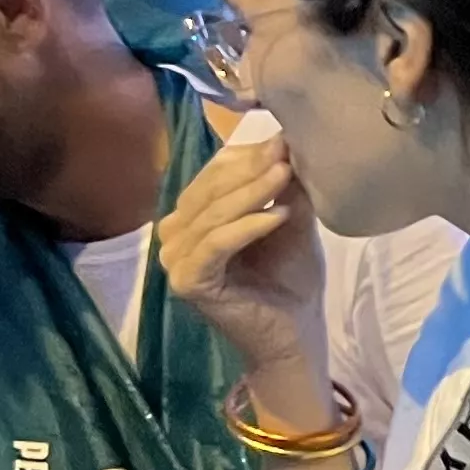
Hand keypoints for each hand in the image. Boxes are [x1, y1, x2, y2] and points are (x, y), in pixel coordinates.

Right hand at [155, 135, 330, 382]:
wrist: (295, 331)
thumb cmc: (290, 277)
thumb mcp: (291, 221)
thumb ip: (283, 187)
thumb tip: (283, 141)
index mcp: (192, 216)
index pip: (211, 175)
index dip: (244, 156)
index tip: (282, 138)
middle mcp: (175, 233)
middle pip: (208, 190)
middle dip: (248, 169)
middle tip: (285, 152)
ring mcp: (176, 259)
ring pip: (211, 215)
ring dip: (250, 193)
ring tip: (286, 176)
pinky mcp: (188, 281)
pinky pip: (215, 245)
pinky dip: (247, 227)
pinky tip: (279, 216)